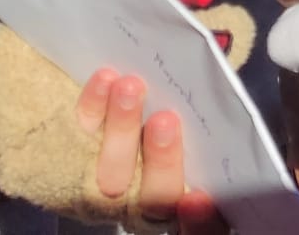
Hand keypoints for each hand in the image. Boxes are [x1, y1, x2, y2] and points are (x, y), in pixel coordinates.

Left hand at [77, 70, 224, 233]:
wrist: (117, 123)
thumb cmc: (180, 131)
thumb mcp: (208, 144)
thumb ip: (212, 141)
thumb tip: (224, 105)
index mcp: (187, 205)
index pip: (203, 227)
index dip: (200, 220)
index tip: (197, 199)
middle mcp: (147, 204)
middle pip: (155, 197)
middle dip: (160, 159)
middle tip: (164, 120)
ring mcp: (109, 186)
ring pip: (112, 172)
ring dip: (122, 128)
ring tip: (130, 87)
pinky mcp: (75, 159)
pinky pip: (80, 137)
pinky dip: (93, 107)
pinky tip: (105, 79)